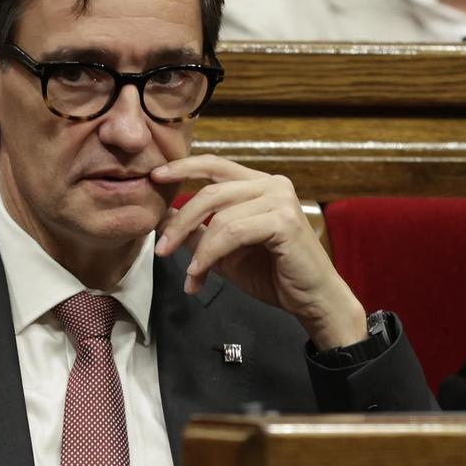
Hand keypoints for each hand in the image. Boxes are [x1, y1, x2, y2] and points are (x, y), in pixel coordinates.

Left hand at [150, 156, 367, 350]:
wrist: (310, 300)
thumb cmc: (272, 274)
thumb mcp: (224, 251)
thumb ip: (199, 232)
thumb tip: (164, 218)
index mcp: (259, 185)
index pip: (215, 165)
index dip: (184, 167)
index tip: (155, 177)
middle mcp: (272, 185)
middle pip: (211, 192)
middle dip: (181, 222)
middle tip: (161, 249)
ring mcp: (281, 200)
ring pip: (220, 216)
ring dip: (197, 249)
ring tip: (190, 275)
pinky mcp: (284, 221)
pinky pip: (233, 233)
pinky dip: (210, 254)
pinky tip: (200, 274)